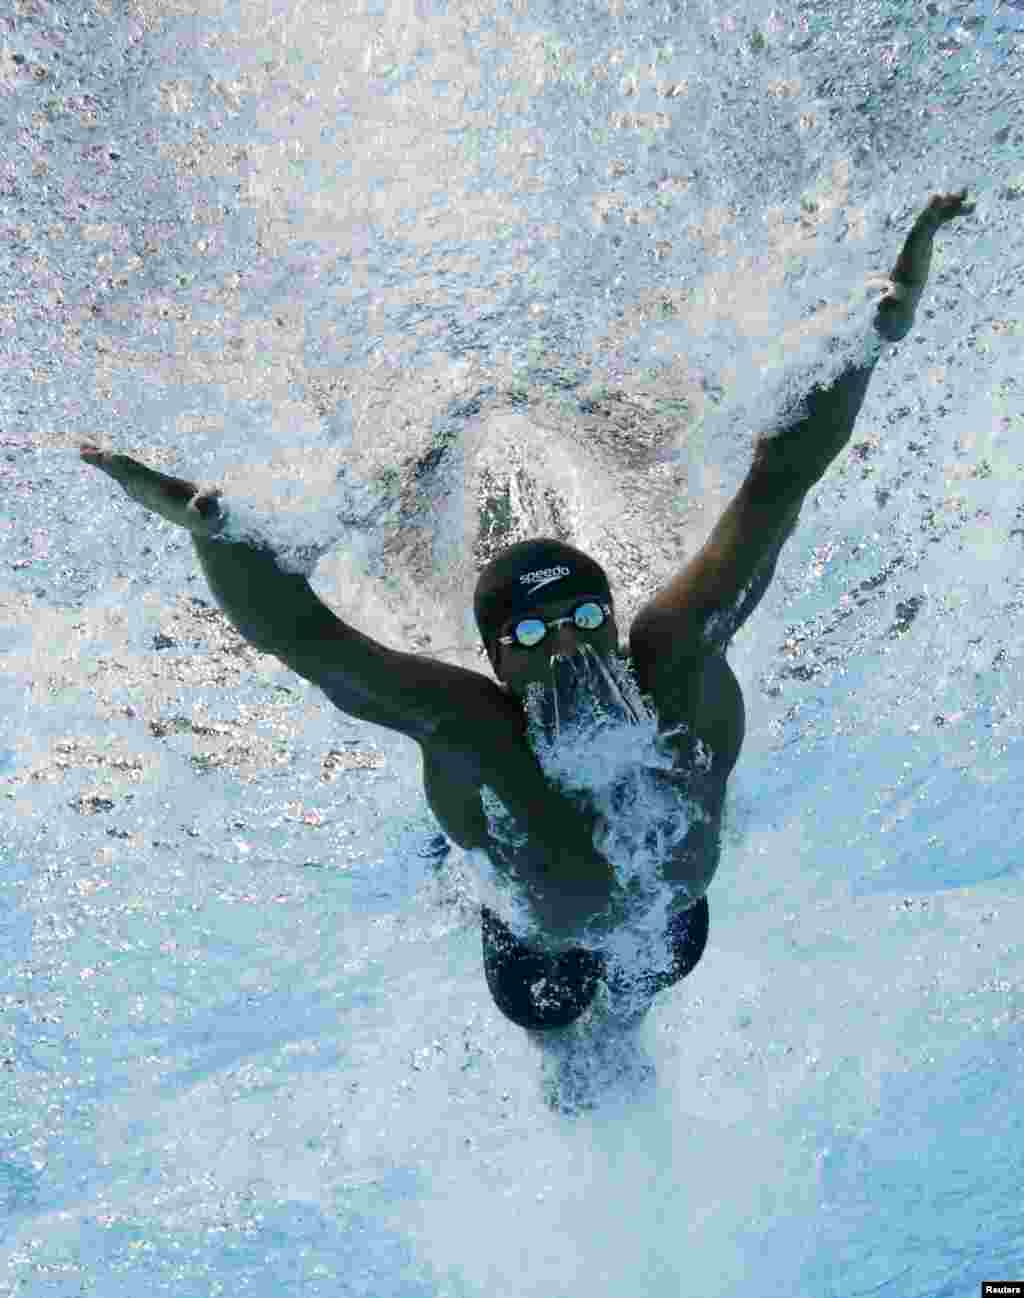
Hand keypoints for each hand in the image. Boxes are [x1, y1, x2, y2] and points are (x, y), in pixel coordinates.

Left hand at [80, 444, 223, 536]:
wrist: (202, 525)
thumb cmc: (210, 512)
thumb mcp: (211, 508)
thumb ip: (207, 503)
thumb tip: (204, 502)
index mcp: (161, 492)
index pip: (139, 477)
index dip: (124, 467)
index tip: (108, 458)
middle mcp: (146, 493)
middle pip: (122, 475)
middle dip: (105, 463)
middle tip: (83, 450)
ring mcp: (142, 492)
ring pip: (117, 474)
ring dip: (101, 461)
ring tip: (83, 447)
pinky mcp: (141, 489)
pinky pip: (121, 474)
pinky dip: (108, 463)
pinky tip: (98, 454)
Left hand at [873, 188, 972, 339]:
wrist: (892, 310)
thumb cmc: (890, 311)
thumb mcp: (888, 309)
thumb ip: (887, 303)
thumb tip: (888, 297)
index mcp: (906, 260)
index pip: (917, 235)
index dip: (927, 218)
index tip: (938, 201)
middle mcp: (910, 249)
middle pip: (925, 223)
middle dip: (940, 208)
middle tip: (962, 194)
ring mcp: (917, 247)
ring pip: (933, 222)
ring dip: (949, 208)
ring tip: (969, 198)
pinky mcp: (923, 248)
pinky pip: (936, 227)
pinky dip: (949, 216)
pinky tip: (965, 209)